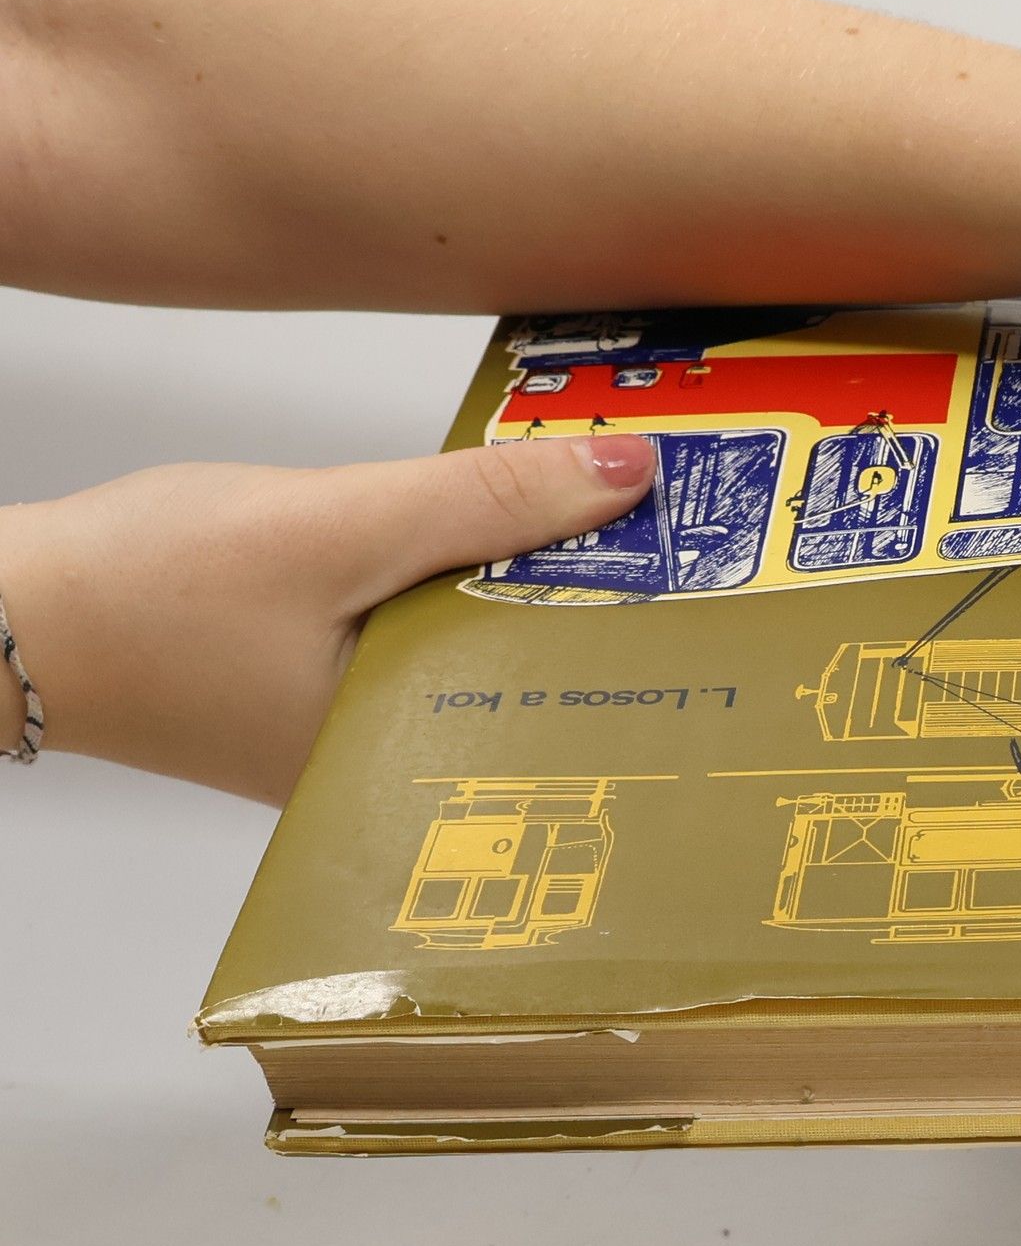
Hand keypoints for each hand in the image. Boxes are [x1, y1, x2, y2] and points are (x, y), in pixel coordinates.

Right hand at [0, 435, 655, 801]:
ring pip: (486, 655)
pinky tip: (515, 536)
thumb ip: (487, 502)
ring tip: (633, 534)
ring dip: (536, 590)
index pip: (567, 708)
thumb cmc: (144, 592)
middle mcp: (398, 771)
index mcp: (412, 769)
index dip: (648, 644)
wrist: (10, 611)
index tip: (725, 589)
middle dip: (604, 616)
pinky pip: (435, 637)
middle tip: (708, 553)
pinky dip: (470, 585)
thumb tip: (628, 475)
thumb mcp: (341, 525)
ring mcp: (364, 736)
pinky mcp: (333, 690)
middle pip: (536, 683)